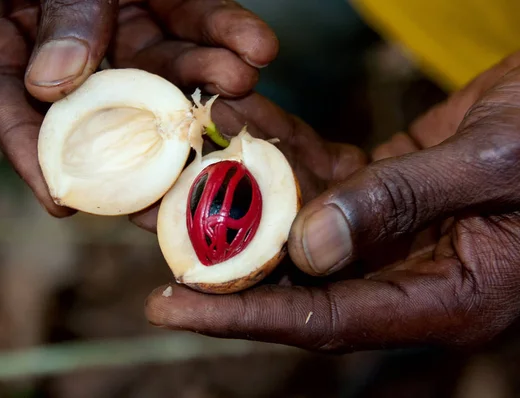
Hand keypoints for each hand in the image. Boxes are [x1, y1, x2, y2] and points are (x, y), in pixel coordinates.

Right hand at [0, 0, 277, 215]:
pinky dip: (229, 29)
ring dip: (205, 75)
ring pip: (161, 64)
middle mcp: (68, 42)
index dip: (31, 152)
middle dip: (149, 134)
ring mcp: (121, 23)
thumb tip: (53, 82)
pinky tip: (259, 47)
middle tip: (180, 172)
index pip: (6, 101)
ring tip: (241, 79)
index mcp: (9, 32)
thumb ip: (55, 15)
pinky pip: (197, 18)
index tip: (63, 199)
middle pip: (103, 102)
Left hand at [145, 51, 519, 351]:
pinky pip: (317, 175)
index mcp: (447, 297)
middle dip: (222, 254)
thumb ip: (401, 203)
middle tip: (154, 231)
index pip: (325, 320)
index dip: (245, 315)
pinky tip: (239, 124)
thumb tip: (309, 247)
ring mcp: (391, 233)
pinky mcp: (381, 190)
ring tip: (180, 170)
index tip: (171, 305)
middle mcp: (408, 273)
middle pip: (295, 278)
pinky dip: (278, 151)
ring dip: (241, 193)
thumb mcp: (492, 165)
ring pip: (297, 221)